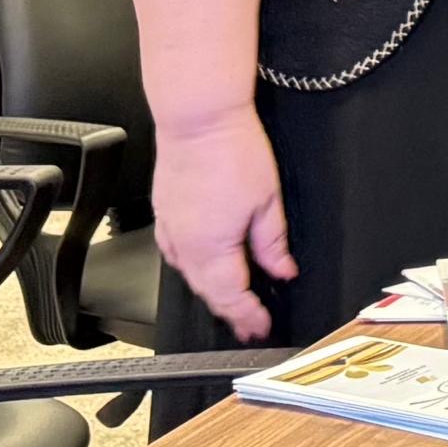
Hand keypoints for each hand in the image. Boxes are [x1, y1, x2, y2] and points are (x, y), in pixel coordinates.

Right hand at [152, 110, 294, 340]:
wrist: (198, 120)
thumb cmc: (232, 151)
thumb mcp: (268, 201)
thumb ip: (273, 243)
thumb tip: (283, 271)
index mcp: (212, 248)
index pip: (232, 296)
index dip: (249, 315)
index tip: (262, 326)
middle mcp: (185, 245)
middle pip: (208, 291)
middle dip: (230, 312)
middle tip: (249, 325)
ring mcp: (170, 229)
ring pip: (190, 276)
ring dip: (211, 293)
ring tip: (231, 304)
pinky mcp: (164, 214)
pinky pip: (176, 255)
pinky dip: (192, 270)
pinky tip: (202, 268)